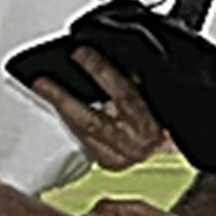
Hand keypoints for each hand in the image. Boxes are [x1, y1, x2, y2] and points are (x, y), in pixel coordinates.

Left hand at [32, 47, 166, 170]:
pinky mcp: (111, 163)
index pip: (122, 92)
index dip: (99, 70)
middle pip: (92, 120)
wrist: (174, 148)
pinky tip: (61, 109)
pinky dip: (74, 124)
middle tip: (42, 82)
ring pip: (84, 134)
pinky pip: (86, 142)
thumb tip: (110, 58)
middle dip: (63, 99)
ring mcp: (121, 157)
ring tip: (44, 89)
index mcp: (150, 121)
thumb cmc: (169, 117)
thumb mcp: (157, 93)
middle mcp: (135, 143)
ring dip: (63, 111)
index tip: (80, 52)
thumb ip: (136, 80)